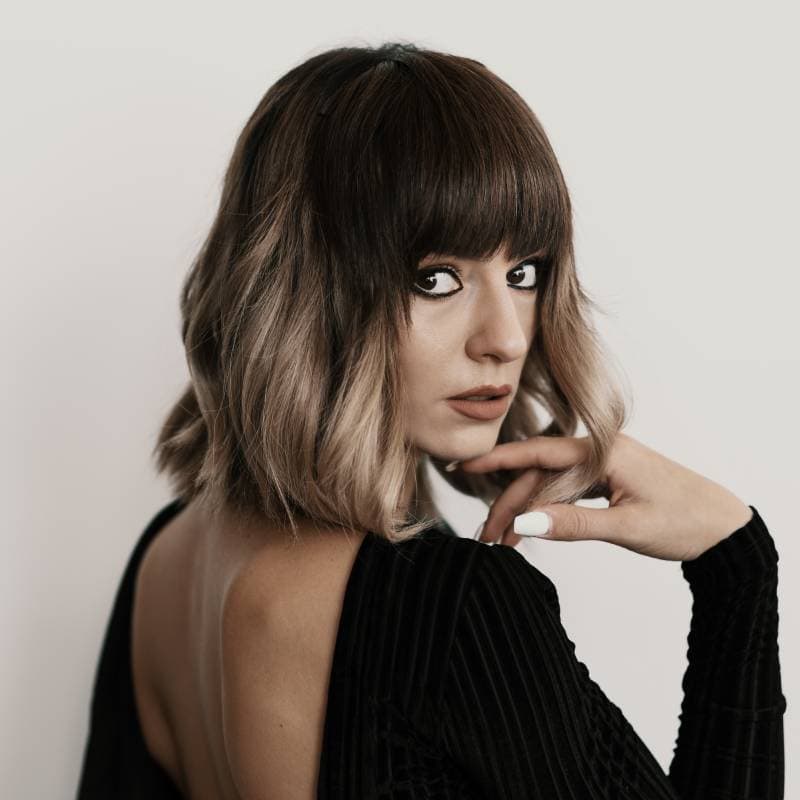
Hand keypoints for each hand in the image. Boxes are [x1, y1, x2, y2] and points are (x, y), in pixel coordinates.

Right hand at [457, 432, 753, 561]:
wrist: (726, 527)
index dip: (498, 458)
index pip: (539, 453)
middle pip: (541, 474)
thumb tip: (525, 524)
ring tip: (506, 541)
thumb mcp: (626, 526)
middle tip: (488, 538)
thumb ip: (573, 524)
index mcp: (604, 452)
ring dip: (529, 510)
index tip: (465, 463)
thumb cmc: (685, 521)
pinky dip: (549, 508)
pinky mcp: (610, 478)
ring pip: (552, 484)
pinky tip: (535, 526)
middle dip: (511, 505)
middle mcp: (600, 451)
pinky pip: (569, 488)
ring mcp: (605, 464)